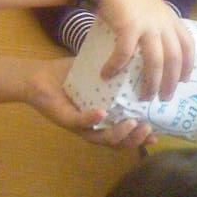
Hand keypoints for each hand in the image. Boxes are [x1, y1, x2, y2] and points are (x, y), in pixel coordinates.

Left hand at [24, 57, 156, 147]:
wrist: (39, 77)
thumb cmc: (67, 76)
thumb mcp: (96, 72)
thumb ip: (114, 69)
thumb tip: (137, 55)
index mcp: (102, 120)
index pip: (125, 133)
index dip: (140, 138)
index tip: (157, 134)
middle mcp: (92, 127)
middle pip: (117, 142)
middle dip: (134, 139)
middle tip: (148, 129)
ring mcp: (79, 125)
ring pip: (102, 139)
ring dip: (119, 133)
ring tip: (132, 123)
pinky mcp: (65, 119)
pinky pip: (81, 122)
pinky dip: (92, 119)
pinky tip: (102, 113)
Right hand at [97, 0, 194, 100]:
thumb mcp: (149, 6)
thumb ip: (154, 23)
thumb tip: (149, 44)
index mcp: (170, 18)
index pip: (188, 45)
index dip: (188, 65)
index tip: (183, 81)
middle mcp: (163, 23)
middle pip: (174, 59)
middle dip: (170, 82)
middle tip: (163, 99)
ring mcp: (148, 25)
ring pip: (156, 62)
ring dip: (151, 83)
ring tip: (143, 97)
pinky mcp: (129, 27)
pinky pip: (125, 54)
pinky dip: (116, 66)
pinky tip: (106, 75)